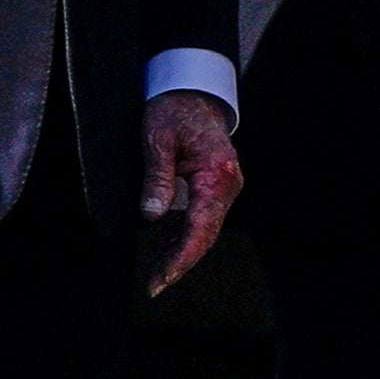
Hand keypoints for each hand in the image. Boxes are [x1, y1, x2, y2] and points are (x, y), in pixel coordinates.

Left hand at [140, 91, 243, 295]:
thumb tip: (151, 216)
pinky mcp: (216, 189)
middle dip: (180, 263)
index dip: (181, 258)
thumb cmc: (175, 109)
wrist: (193, 92)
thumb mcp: (157, 139)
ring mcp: (225, 188)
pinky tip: (165, 252)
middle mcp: (228, 184)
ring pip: (206, 232)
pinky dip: (185, 238)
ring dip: (181, 254)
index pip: (201, 227)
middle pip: (206, 236)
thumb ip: (157, 178)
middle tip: (153, 286)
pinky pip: (203, 220)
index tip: (161, 278)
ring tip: (155, 275)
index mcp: (217, 173)